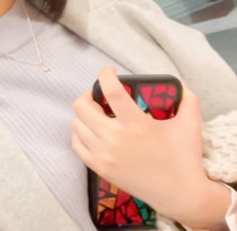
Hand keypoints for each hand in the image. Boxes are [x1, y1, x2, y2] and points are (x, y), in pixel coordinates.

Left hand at [71, 67, 229, 228]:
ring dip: (83, 114)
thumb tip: (179, 85)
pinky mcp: (100, 168)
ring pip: (76, 124)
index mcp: (137, 125)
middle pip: (82, 107)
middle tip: (98, 95)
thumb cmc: (185, 159)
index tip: (108, 71)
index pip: (111, 91)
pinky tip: (90, 130)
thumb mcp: (191, 125)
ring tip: (95, 113)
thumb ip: (187, 100)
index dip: (105, 75)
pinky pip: (76, 145)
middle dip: (88, 95)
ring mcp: (104, 155)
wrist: (180, 195)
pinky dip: (79, 134)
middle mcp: (115, 139)